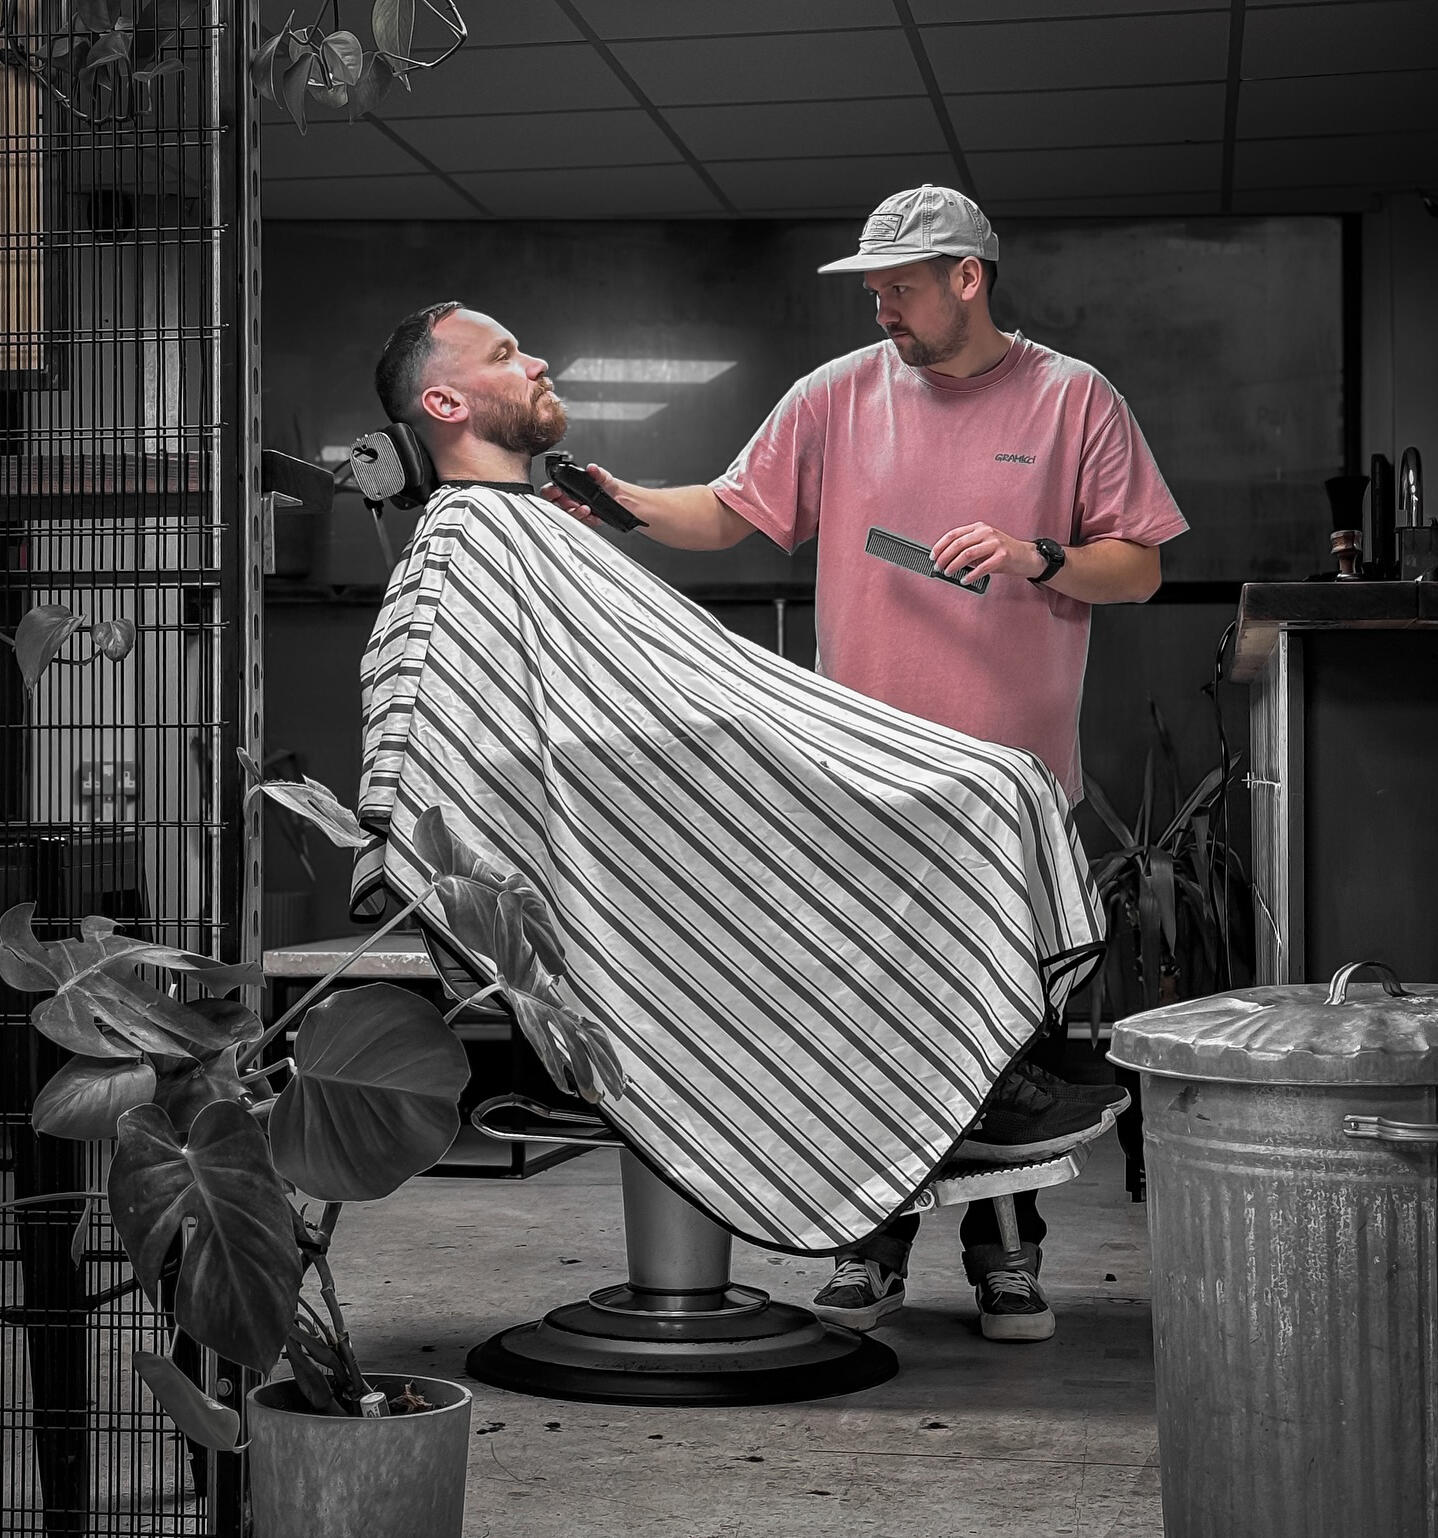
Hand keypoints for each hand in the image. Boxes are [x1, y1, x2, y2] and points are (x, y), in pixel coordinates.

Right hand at [539, 461, 620, 529]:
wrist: (619, 497)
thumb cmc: (606, 485)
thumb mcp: (602, 476)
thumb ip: (597, 472)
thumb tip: (592, 468)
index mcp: (567, 488)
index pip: (550, 491)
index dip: (550, 491)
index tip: (556, 490)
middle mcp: (570, 500)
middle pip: (556, 506)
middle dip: (561, 506)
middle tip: (570, 502)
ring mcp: (577, 510)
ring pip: (569, 516)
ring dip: (575, 512)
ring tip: (585, 508)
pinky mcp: (586, 519)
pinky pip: (582, 522)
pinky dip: (586, 518)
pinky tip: (590, 513)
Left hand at [931, 522, 1047, 581]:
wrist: (1026, 556)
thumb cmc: (1002, 552)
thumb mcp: (983, 545)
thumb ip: (967, 549)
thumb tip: (945, 561)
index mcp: (979, 528)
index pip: (954, 534)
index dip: (940, 546)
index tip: (932, 556)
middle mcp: (986, 532)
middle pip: (958, 544)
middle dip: (944, 557)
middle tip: (938, 567)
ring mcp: (995, 543)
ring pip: (968, 554)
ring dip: (954, 565)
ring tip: (948, 573)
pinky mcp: (1003, 556)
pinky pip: (982, 567)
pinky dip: (971, 575)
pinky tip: (965, 580)